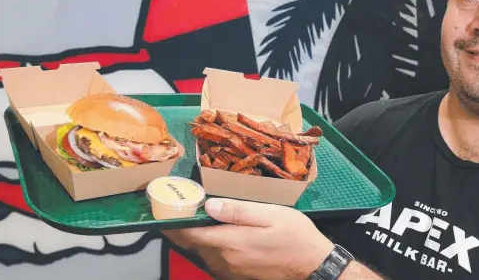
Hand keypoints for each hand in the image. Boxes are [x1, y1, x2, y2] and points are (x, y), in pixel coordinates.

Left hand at [162, 198, 334, 279]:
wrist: (313, 264)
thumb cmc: (295, 235)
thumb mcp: (270, 215)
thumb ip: (238, 211)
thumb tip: (209, 205)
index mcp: (230, 243)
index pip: (190, 233)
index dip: (174, 220)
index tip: (165, 207)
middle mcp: (224, 260)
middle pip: (192, 243)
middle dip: (181, 226)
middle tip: (177, 206)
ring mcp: (229, 271)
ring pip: (201, 252)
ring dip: (194, 236)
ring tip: (193, 215)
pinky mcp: (236, 275)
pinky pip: (213, 259)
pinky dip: (207, 245)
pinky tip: (214, 232)